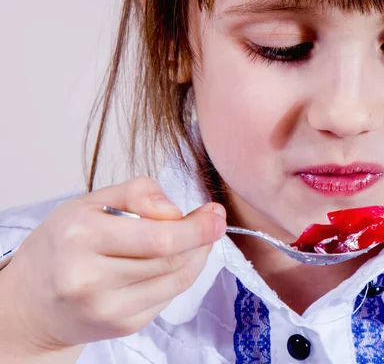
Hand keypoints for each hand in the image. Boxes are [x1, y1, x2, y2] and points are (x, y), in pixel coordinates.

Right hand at [0, 176, 225, 352]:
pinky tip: (176, 260)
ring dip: (197, 255)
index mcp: (81, 238)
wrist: (32, 301)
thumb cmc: (64, 243)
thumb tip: (175, 210)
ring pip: (176, 279)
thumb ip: (135, 193)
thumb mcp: (89, 203)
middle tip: (215, 221)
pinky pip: (168, 297)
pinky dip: (181, 275)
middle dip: (202, 238)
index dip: (196, 227)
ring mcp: (107, 308)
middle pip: (171, 260)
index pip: (158, 237)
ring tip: (198, 237)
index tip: (215, 212)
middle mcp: (90, 279)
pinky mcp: (122, 326)